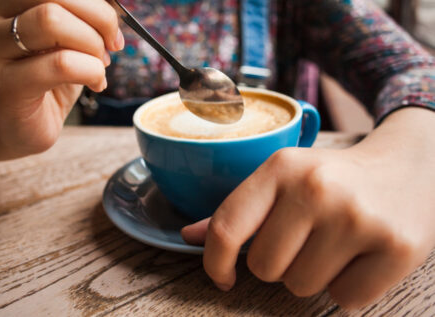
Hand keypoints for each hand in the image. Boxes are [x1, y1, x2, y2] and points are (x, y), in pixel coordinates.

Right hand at [0, 0, 123, 154]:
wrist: (24, 125)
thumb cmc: (50, 79)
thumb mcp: (69, 40)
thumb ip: (84, 18)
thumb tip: (115, 5)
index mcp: (7, 1)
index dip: (95, 3)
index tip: (111, 28)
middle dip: (98, 19)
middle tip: (111, 45)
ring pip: (52, 22)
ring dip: (92, 46)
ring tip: (99, 66)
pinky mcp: (6, 85)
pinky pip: (61, 63)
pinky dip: (92, 72)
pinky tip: (97, 84)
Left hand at [182, 108, 434, 308]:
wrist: (407, 166)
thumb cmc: (334, 177)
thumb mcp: (284, 178)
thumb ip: (238, 210)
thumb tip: (189, 236)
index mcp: (281, 166)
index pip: (227, 228)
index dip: (214, 262)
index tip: (223, 275)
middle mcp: (316, 188)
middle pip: (264, 267)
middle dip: (280, 263)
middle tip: (306, 240)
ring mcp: (357, 217)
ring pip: (301, 287)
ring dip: (312, 275)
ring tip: (334, 244)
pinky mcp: (395, 247)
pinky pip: (344, 300)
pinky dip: (347, 287)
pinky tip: (361, 257)